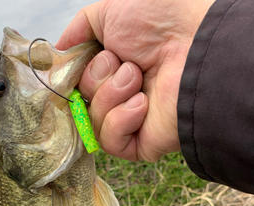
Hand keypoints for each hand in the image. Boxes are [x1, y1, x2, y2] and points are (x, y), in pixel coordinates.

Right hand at [57, 0, 214, 161]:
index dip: (73, 76)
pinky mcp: (142, 144)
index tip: (75, 63)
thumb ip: (80, 29)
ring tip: (138, 78)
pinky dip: (121, 119)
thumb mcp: (109, 11)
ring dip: (111, 94)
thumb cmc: (161, 22)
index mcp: (113, 69)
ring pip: (93, 122)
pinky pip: (111, 142)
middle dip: (98, 77)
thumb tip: (58, 52)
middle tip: (127, 63)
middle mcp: (121, 96)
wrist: (195, 45)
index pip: (77, 84)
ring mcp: (132, 122)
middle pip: (82, 102)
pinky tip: (142, 103)